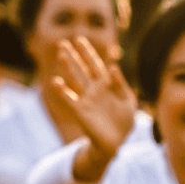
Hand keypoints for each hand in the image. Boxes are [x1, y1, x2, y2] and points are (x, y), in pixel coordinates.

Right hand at [51, 37, 136, 181]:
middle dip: (74, 56)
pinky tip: (56, 81)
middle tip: (63, 43)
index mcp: (106, 85)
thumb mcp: (129, 102)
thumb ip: (120, 85)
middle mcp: (94, 89)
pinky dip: (62, 91)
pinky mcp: (80, 111)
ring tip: (61, 54)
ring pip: (75, 79)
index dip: (88, 53)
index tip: (79, 40)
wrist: (116, 143)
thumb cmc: (124, 122)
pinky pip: (69, 99)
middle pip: (82, 69)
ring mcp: (86, 99)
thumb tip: (113, 67)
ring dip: (68, 67)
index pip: (96, 65)